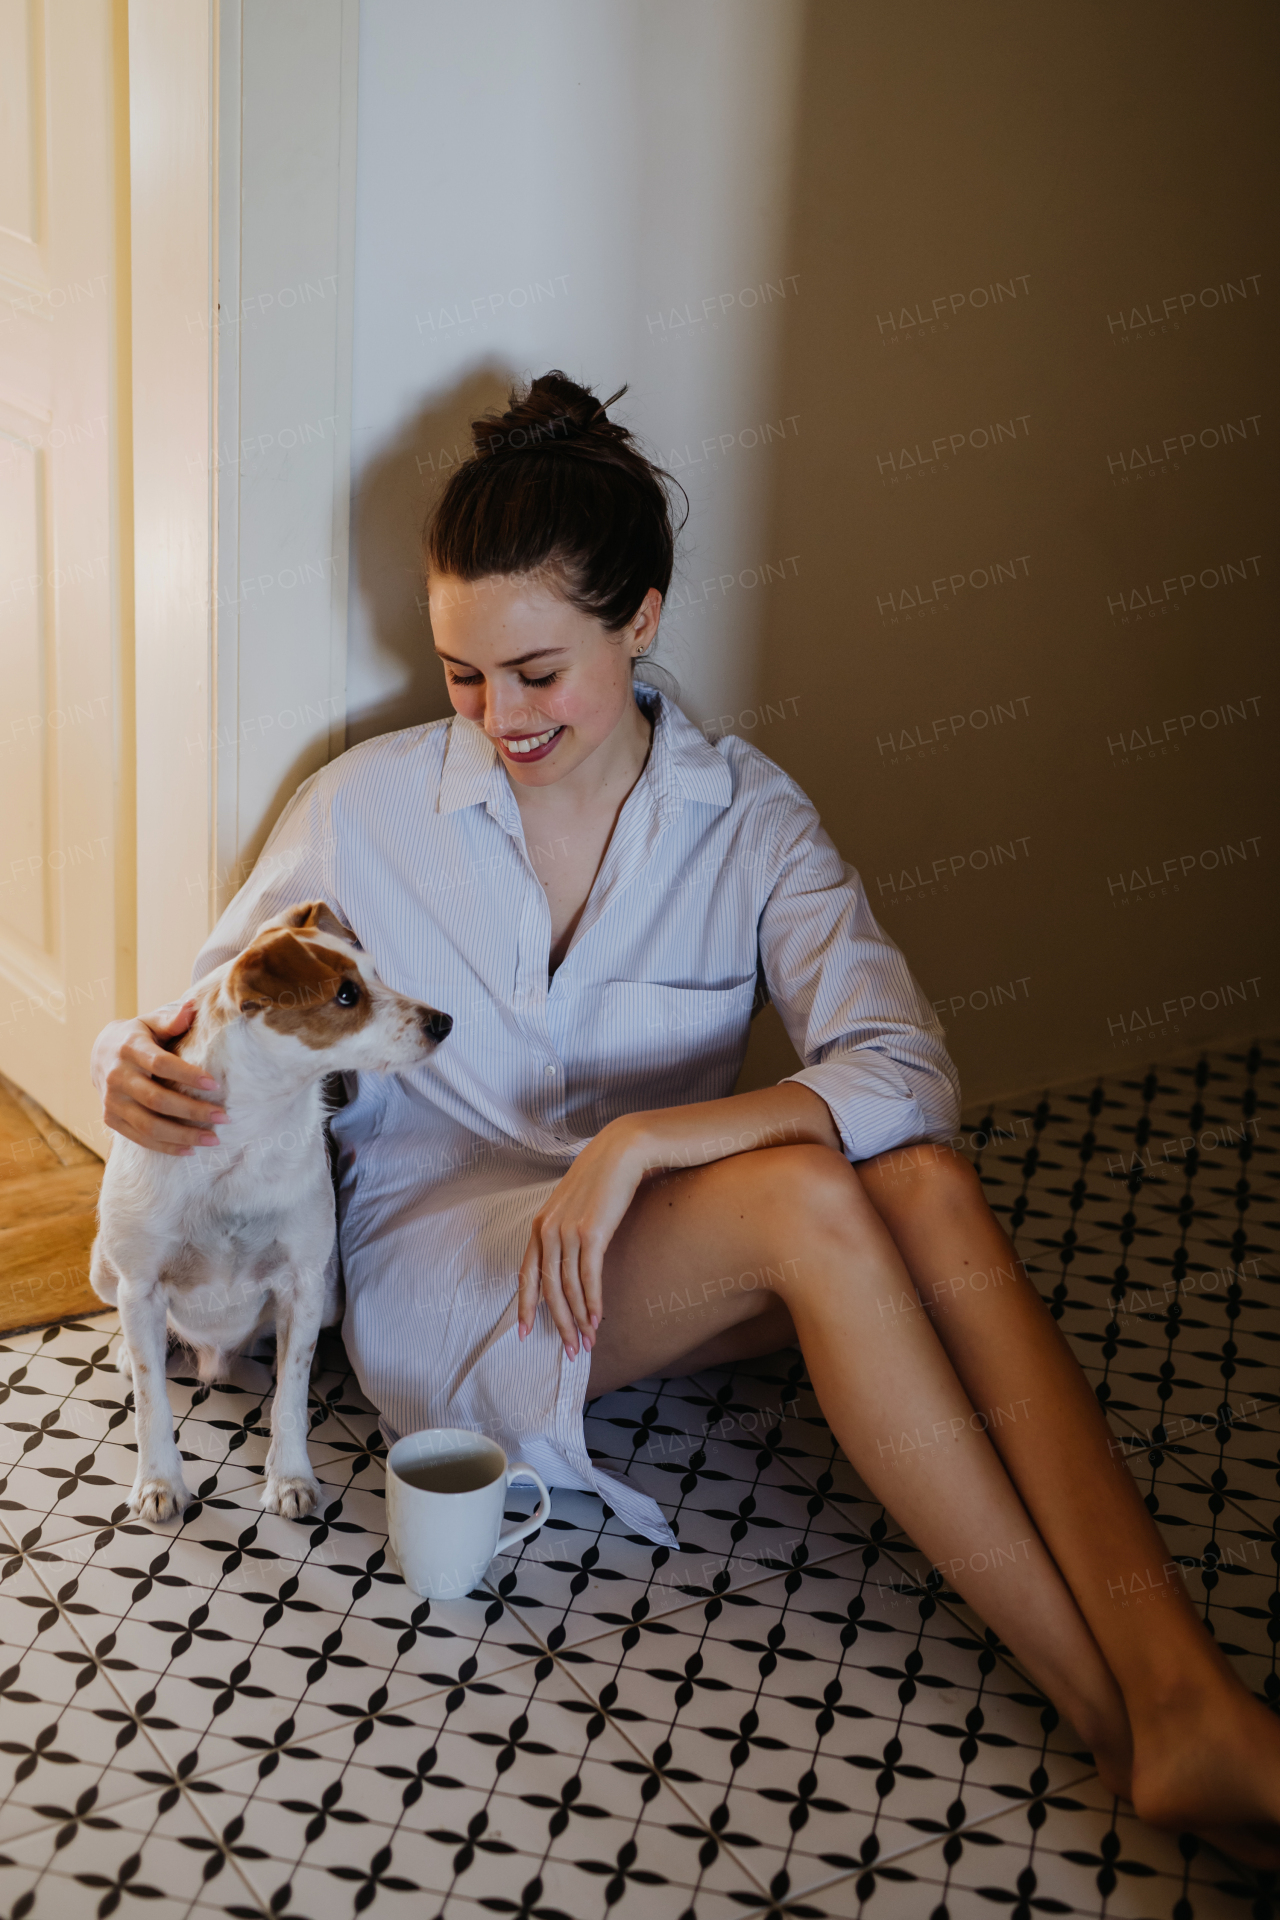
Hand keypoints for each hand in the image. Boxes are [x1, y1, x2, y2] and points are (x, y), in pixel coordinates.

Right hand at [91, 1002, 225, 1155]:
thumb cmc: (138, 1036)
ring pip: (148, 1125)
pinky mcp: (110, 1118)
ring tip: (213, 1139)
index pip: (160, 1064)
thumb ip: (172, 1020)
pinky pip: (139, 1138)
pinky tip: (190, 1149)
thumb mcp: (151, 1022)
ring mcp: (111, 1101)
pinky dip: (165, 1146)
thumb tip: (191, 1008)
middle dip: (192, 1111)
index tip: (215, 1084)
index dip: (187, 1075)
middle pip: (156, 1100)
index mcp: (129, 1049)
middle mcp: (117, 1076)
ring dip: (182, 1135)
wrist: (99, 1053)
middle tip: (223, 1118)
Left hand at [517, 1118, 646, 1359]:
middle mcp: (547, 1231)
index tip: (525, 1333)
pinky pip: (588, 1278)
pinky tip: (597, 1320)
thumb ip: (563, 1230)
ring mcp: (567, 1232)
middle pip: (548, 1290)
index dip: (525, 1307)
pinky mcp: (591, 1233)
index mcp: (539, 1226)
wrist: (620, 1152)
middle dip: (558, 1324)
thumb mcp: (571, 1205)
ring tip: (588, 1342)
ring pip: (568, 1289)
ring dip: (579, 1320)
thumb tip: (568, 1260)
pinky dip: (593, 1303)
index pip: (526, 1275)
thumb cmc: (600, 1179)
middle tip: (569, 1351)